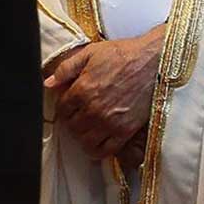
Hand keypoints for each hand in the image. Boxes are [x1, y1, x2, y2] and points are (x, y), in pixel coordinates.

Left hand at [44, 23, 164, 159]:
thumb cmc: (124, 54)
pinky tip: (98, 141)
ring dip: (83, 136)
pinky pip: (104, 150)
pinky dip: (97, 150)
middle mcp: (93, 109)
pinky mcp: (124, 131)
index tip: (70, 104)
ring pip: (84, 141)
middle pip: (71, 127)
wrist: (154, 61)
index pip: (62, 109)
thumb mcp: (92, 53)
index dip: (64, 106)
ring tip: (88, 127)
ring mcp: (109, 122)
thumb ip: (67, 68)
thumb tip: (48, 82)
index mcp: (82, 90)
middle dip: (72, 121)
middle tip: (79, 115)